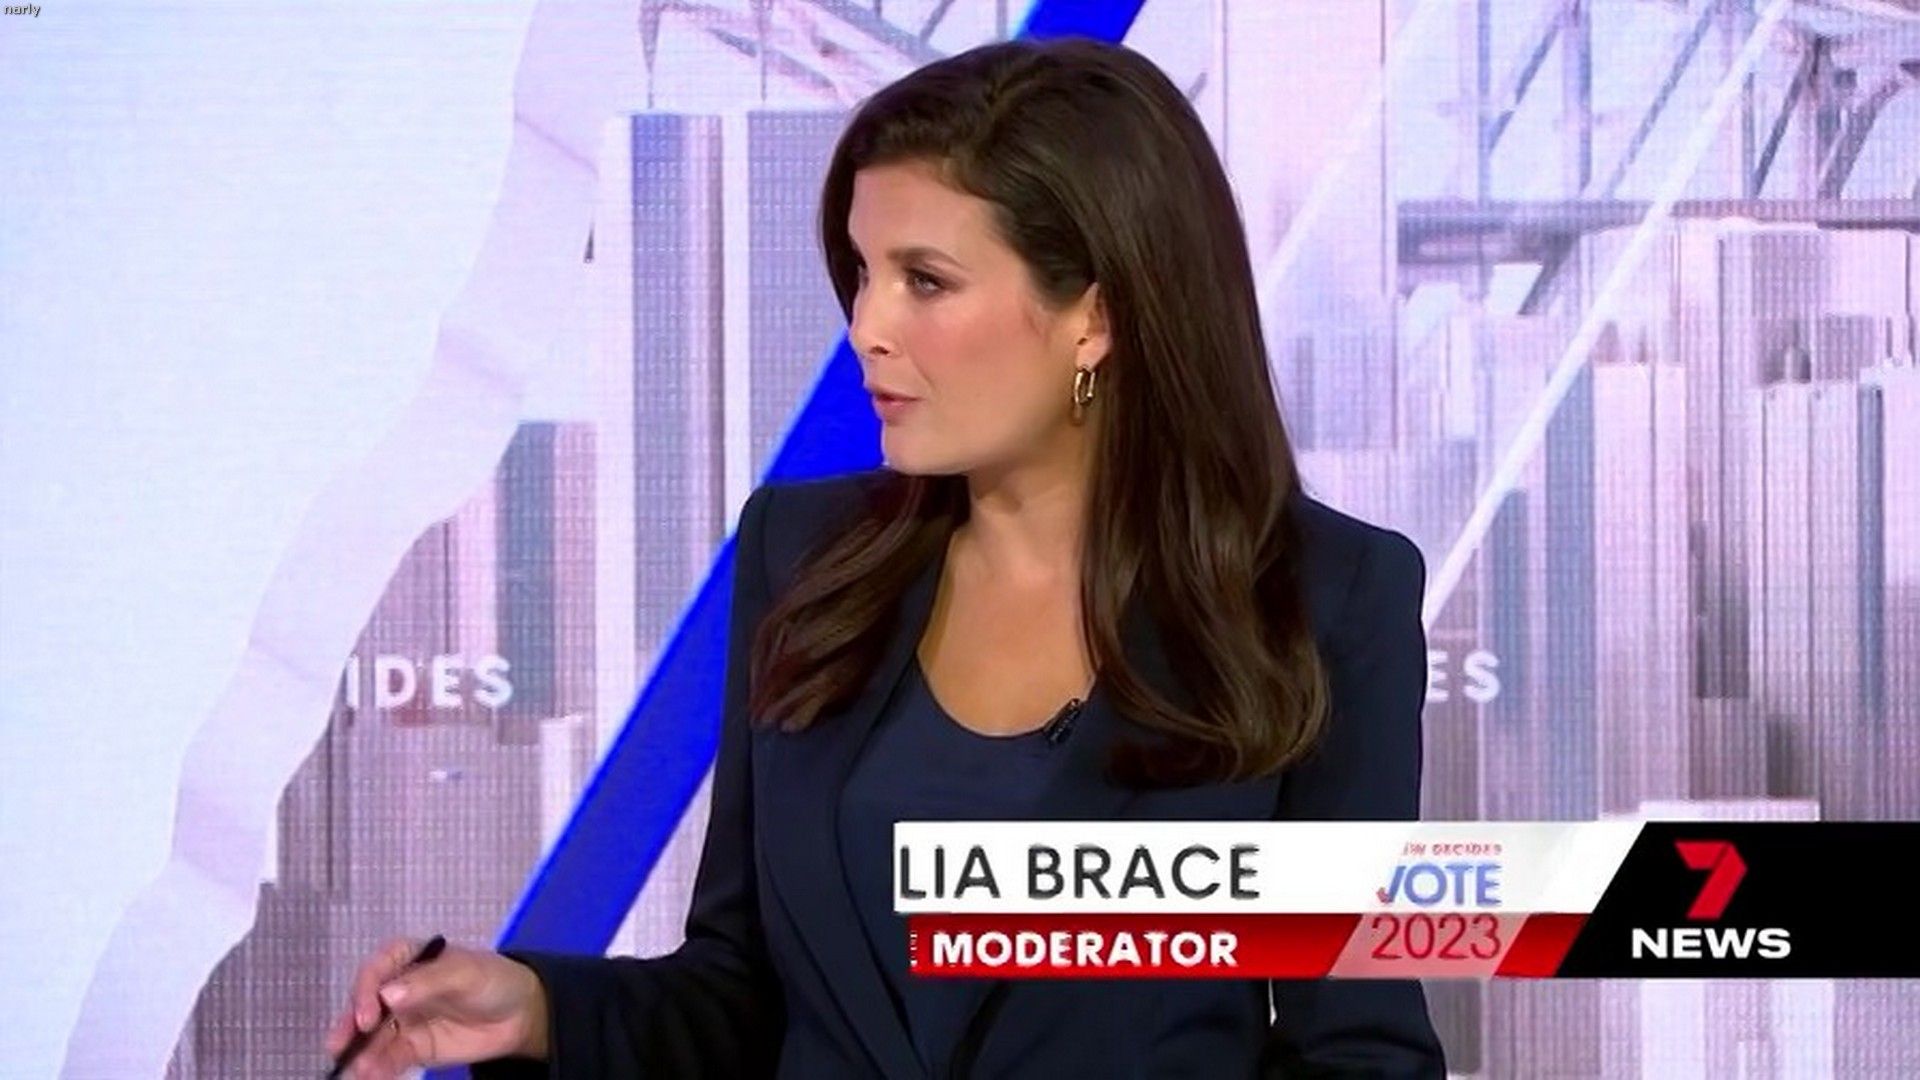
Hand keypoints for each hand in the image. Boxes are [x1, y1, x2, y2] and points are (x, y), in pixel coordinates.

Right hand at [324, 936, 549, 1078]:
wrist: (519, 1015)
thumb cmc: (492, 980)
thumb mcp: (466, 973)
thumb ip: (428, 982)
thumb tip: (388, 995)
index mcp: (409, 959)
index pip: (377, 970)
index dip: (365, 991)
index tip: (365, 1016)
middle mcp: (398, 989)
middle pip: (366, 1006)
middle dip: (350, 1026)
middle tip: (340, 1046)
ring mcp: (402, 1020)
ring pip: (373, 1037)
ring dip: (362, 1053)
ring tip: (358, 1071)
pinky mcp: (412, 1048)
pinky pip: (390, 1059)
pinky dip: (379, 1069)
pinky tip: (372, 1078)